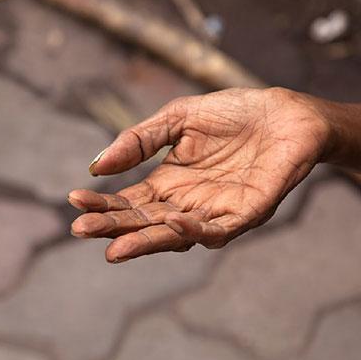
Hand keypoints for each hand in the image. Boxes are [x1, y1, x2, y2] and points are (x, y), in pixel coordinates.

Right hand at [69, 87, 330, 262]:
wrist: (287, 111)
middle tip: (81, 231)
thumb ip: (140, 141)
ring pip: (176, 235)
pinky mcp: (247, 214)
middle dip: (113, 228)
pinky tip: (172, 225)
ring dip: (146, 242)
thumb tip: (96, 166)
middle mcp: (188, 205)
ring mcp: (216, 213)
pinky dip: (195, 231)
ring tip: (115, 248)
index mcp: (169, 183)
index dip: (102, 203)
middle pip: (144, 223)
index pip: (128, 201)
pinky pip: (218, 230)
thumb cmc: (234, 113)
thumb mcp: (177, 119)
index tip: (74, 200)